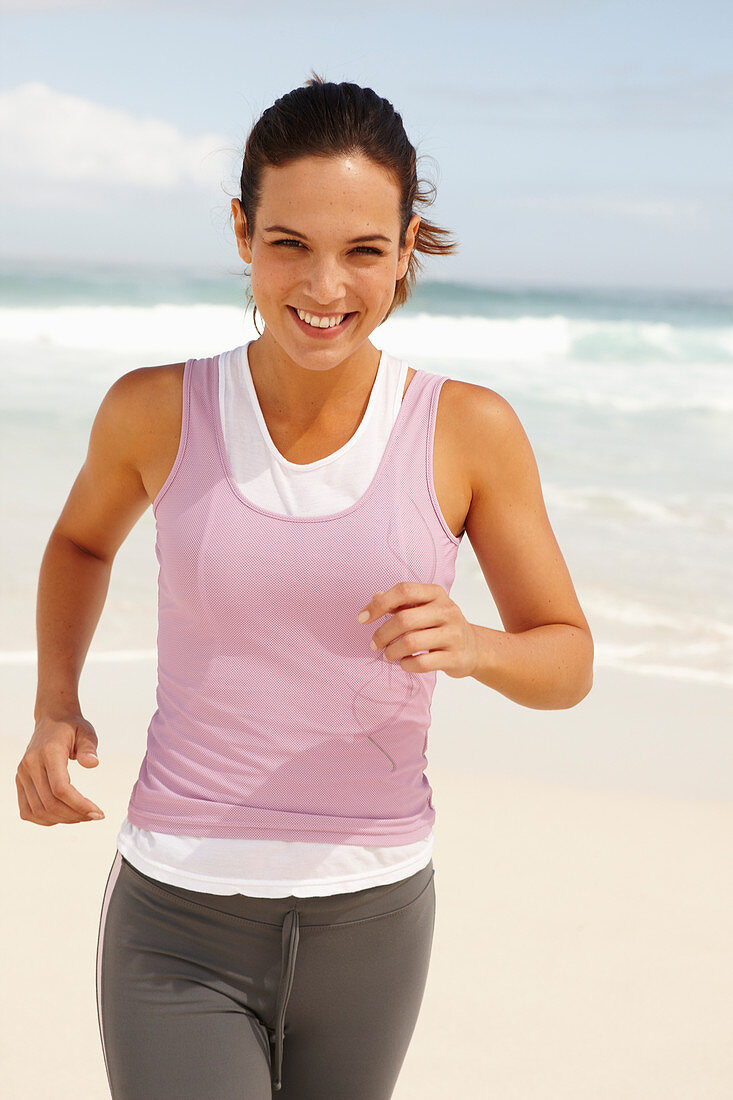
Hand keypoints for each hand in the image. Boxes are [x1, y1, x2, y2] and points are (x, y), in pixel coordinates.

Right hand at [16, 713, 104, 825]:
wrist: (52, 719)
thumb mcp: (87, 732)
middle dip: (74, 815)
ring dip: (62, 819)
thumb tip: (93, 764)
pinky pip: (27, 810)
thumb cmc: (72, 727)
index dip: (80, 805)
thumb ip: (89, 748)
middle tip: (94, 816)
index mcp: (49, 752)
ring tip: (82, 816)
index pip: (61, 788)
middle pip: (50, 803)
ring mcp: (22, 774)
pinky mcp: (20, 781)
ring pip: (38, 810)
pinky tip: (63, 816)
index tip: (98, 813)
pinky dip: (44, 819)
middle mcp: (31, 764)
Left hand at [357, 582, 479, 679]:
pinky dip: (406, 665)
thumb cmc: (439, 625)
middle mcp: (447, 610)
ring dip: (392, 651)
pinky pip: (422, 663)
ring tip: (388, 655)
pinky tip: (404, 663)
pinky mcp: (455, 657)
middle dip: (382, 634)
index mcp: (436, 594)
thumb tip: (374, 598)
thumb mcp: (423, 608)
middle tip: (374, 644)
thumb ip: (399, 603)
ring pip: (412, 642)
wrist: (473, 648)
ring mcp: (454, 634)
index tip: (362, 619)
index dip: (379, 604)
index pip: (404, 590)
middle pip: (404, 619)